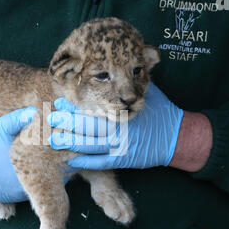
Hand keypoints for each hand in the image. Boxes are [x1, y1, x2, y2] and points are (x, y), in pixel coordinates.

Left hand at [47, 82, 183, 169]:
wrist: (178, 136)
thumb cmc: (161, 111)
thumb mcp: (148, 91)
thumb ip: (130, 83)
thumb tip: (119, 66)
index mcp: (122, 110)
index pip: (93, 106)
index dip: (74, 105)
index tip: (59, 102)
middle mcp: (118, 127)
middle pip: (87, 125)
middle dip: (66, 123)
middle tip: (50, 119)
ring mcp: (119, 146)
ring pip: (89, 145)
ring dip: (70, 143)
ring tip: (53, 140)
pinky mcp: (122, 160)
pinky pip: (99, 162)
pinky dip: (84, 161)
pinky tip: (70, 159)